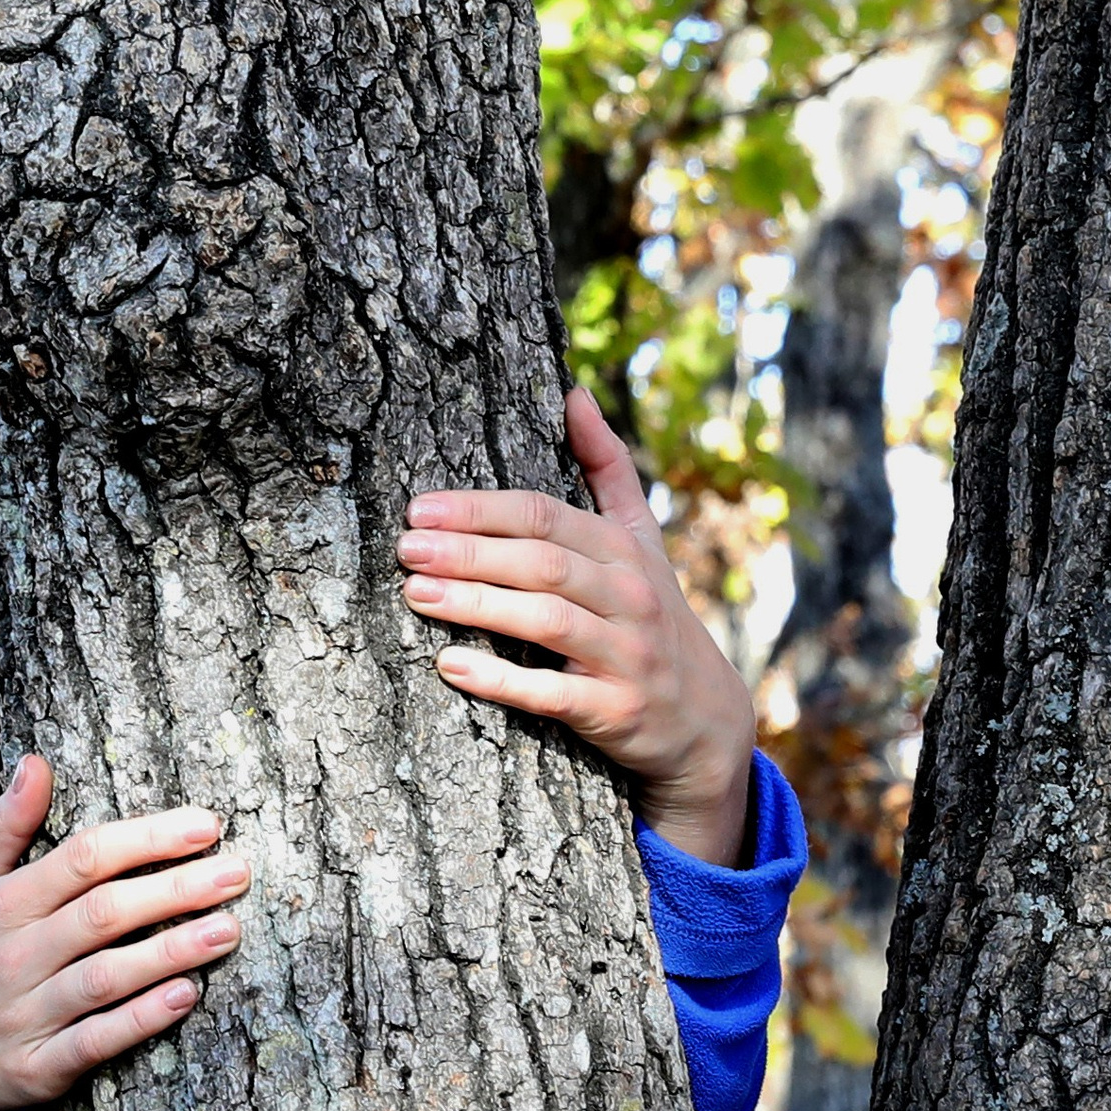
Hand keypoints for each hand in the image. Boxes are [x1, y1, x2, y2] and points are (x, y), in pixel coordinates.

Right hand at [0, 754, 247, 1110]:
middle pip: (105, 914)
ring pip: (106, 977)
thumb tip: (36, 763)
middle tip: (237, 871)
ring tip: (228, 929)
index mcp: (0, 904)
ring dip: (171, 952)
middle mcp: (13, 956)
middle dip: (176, 889)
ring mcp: (24, 1016)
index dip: (147, 839)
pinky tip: (187, 996)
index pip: (84, 859)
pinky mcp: (34, 1070)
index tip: (205, 825)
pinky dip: (140, 1021)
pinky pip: (94, 1043)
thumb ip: (5, 825)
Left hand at [398, 387, 755, 865]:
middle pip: (542, 564)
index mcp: (623, 550)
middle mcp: (629, 598)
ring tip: (416, 595)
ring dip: (476, 606)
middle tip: (406, 549)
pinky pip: (552, 695)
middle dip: (469, 552)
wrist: (705, 719)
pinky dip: (501, 681)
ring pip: (546, 623)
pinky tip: (450, 665)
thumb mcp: (640, 539)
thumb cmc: (653, 613)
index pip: (546, 516)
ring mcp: (625, 657)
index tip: (420, 508)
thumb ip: (606, 466)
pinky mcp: (615, 712)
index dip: (481, 510)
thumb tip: (573, 390)